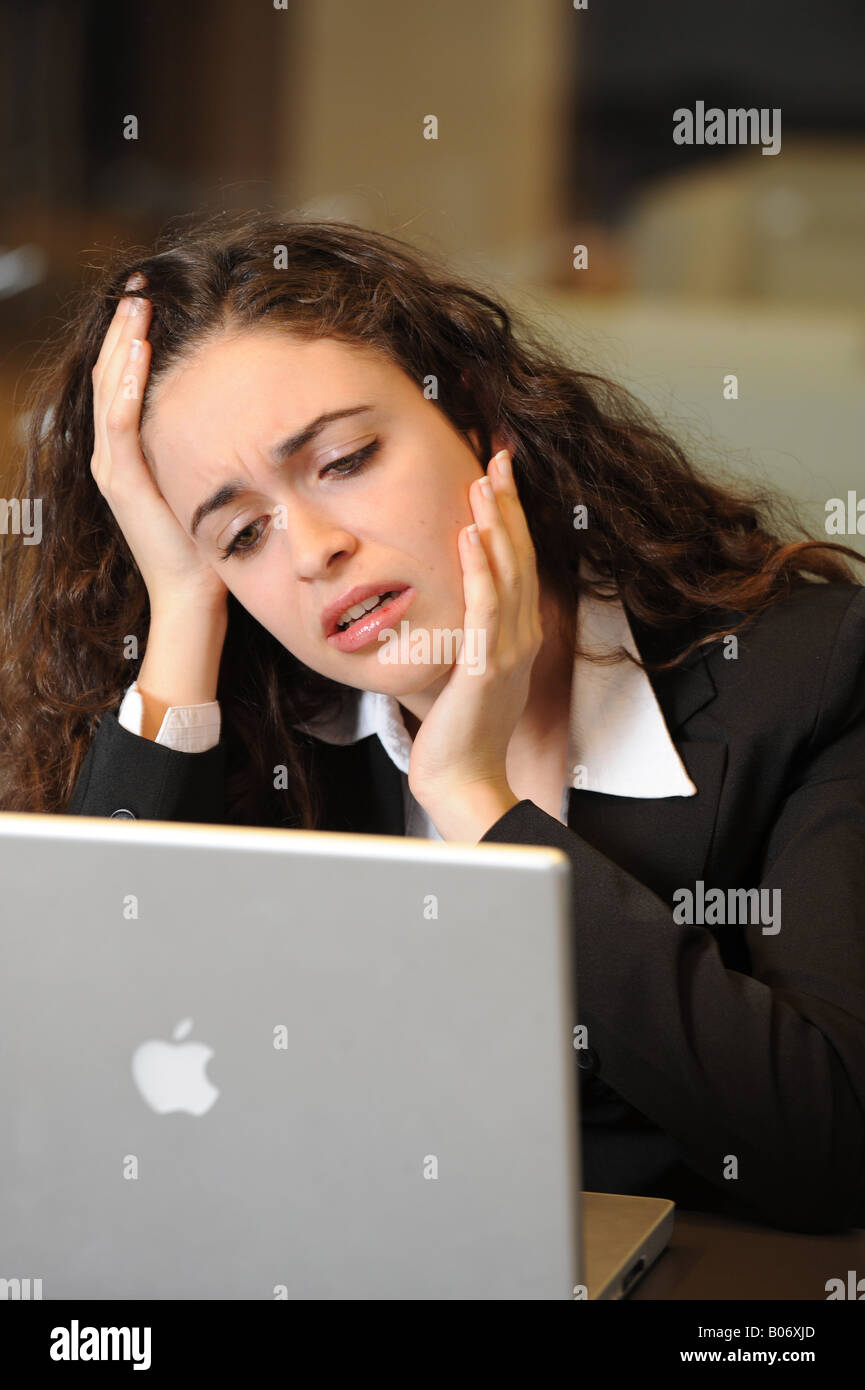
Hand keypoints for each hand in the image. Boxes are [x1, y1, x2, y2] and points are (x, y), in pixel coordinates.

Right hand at [89, 274, 229, 614]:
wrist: (193, 593)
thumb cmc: (205, 542)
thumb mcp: (201, 476)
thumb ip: (201, 441)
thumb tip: (230, 401)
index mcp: (127, 453)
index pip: (120, 383)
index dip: (128, 341)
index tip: (146, 302)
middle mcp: (111, 457)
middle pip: (108, 378)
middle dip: (121, 331)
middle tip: (136, 289)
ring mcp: (113, 470)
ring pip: (108, 393)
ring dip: (120, 347)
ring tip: (134, 309)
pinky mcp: (124, 484)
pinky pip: (120, 425)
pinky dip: (126, 388)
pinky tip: (136, 355)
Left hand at [407, 447, 542, 811]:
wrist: (463, 779)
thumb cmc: (459, 732)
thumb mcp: (469, 671)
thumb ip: (471, 635)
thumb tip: (456, 602)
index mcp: (518, 635)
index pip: (517, 563)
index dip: (509, 517)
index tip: (496, 478)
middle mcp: (522, 636)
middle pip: (519, 557)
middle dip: (508, 504)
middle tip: (498, 457)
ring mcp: (508, 650)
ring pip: (508, 573)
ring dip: (496, 523)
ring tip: (484, 482)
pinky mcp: (486, 666)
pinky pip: (486, 608)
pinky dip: (481, 569)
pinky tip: (470, 535)